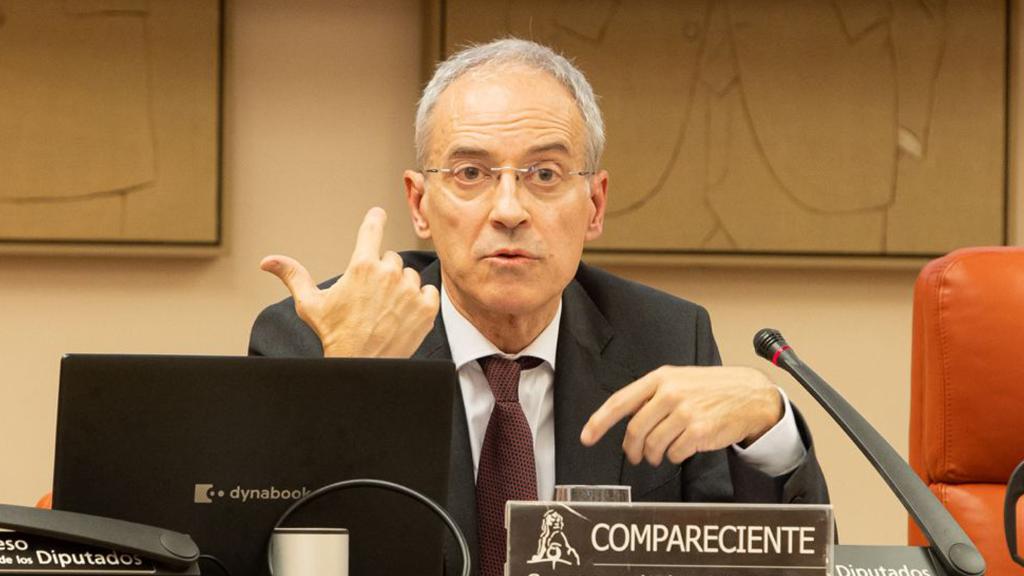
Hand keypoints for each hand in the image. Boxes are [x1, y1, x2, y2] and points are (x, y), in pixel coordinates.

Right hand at [260, 207, 439, 357]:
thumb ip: (293, 276)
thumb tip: (268, 261)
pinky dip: (420, 300)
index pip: (371, 230)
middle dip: (383, 273)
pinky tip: (404, 314)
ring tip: (386, 309)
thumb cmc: (335, 334)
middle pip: (391, 259)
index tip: (378, 213)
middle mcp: (388, 274)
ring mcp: (409, 291)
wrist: (360, 365)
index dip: (375, 219)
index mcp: (361, 267)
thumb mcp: (310, 304)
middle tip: (371, 297)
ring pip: (410, 276)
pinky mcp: (426, 307)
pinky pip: (429, 291)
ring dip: (401, 287)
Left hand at [579, 366, 782, 465]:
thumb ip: (651, 395)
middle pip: (635, 430)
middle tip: (634, 455)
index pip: (620, 402)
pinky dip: (674, 457)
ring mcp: (685, 412)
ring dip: (652, 455)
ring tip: (657, 455)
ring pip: (653, 445)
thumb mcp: (678, 380)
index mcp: (660, 378)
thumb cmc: (712, 388)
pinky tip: (680, 450)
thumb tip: (624, 416)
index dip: (599, 422)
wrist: (749, 395)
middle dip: (631, 448)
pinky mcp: (699, 430)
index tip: (587, 437)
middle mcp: (670, 393)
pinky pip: (674, 453)